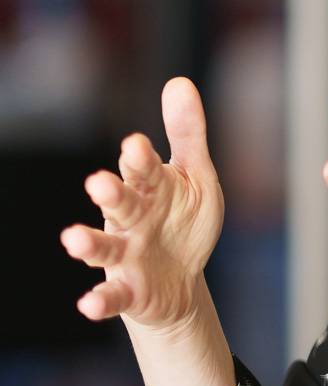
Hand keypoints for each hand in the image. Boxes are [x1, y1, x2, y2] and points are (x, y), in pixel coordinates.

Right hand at [61, 78, 226, 331]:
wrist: (181, 279)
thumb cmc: (183, 220)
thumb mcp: (195, 177)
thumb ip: (187, 134)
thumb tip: (178, 81)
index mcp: (148, 187)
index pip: (142, 168)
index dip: (139, 159)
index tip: (136, 145)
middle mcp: (129, 218)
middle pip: (118, 203)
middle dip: (109, 193)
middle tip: (99, 183)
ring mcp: (125, 254)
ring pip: (103, 247)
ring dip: (87, 244)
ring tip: (73, 240)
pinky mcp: (127, 289)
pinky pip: (110, 295)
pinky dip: (99, 300)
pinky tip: (89, 304)